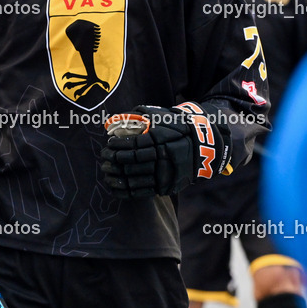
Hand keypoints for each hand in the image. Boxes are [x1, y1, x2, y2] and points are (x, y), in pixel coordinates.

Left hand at [101, 103, 230, 197]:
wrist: (202, 146)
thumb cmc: (175, 127)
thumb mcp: (159, 116)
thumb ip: (136, 116)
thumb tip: (112, 122)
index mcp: (162, 139)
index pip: (134, 144)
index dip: (119, 145)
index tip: (109, 144)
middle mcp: (164, 157)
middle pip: (132, 162)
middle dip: (115, 160)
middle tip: (105, 157)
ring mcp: (166, 173)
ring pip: (136, 178)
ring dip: (118, 176)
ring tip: (107, 171)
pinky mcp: (167, 186)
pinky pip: (142, 192)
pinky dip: (126, 191)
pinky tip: (115, 186)